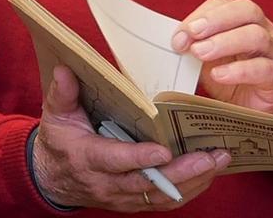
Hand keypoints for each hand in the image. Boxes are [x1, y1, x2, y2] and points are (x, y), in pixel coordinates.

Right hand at [32, 65, 231, 210]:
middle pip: (147, 182)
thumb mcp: (56, 115)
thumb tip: (65, 70)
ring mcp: (123, 197)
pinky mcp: (134, 202)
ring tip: (219, 161)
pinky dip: (189, 190)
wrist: (53, 178)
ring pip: (161, 196)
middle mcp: (108, 183)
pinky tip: (210, 174)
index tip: (164, 152)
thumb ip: (63, 93)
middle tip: (210, 158)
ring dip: (193, 181)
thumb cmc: (60, 141)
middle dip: (181, 172)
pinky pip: (164, 202)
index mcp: (89, 159)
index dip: (140, 158)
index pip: (116, 160)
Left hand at [172, 0, 272, 115]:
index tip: (180, 34)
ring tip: (200, 54)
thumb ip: (194, 47)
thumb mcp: (208, 59)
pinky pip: (263, 69)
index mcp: (243, 20)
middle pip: (246, 10)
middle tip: (192, 34)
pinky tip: (219, 74)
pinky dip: (238, 70)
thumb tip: (175, 42)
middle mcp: (262, 30)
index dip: (201, 15)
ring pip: (256, 36)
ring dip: (224, 42)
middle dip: (216, 19)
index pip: (224, 4)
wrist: (254, 108)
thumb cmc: (231, 77)